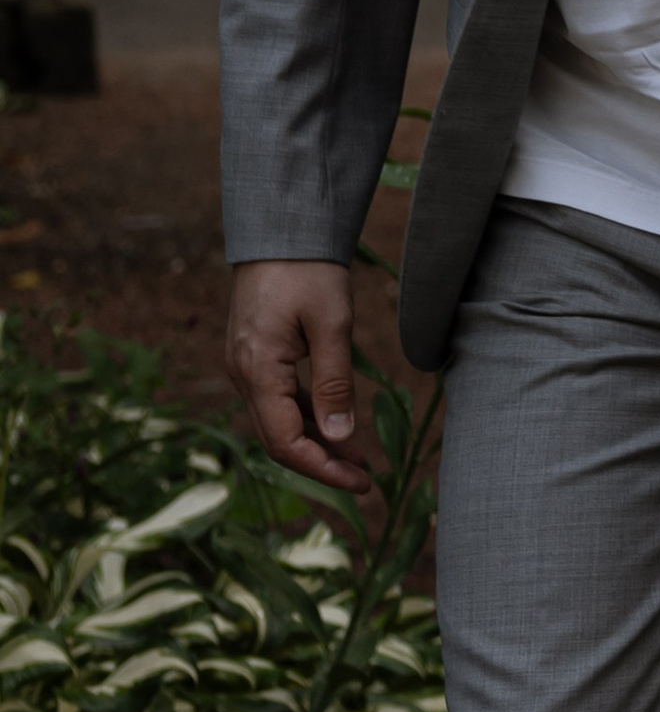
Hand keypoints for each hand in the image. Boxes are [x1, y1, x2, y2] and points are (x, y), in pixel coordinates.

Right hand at [226, 260, 365, 490]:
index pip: (285, 441)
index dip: (322, 468)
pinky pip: (278, 399)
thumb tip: (341, 437)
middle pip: (278, 438)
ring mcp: (245, 366)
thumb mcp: (332, 324)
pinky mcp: (255, 356)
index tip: (360, 482)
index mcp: (257, 369)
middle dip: (321, 462)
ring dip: (316, 441)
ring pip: (278, 421)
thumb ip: (334, 382)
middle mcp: (242, 374)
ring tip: (358, 457)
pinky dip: (306, 416)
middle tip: (365, 477)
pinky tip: (334, 423)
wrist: (281, 228)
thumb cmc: (308, 270)